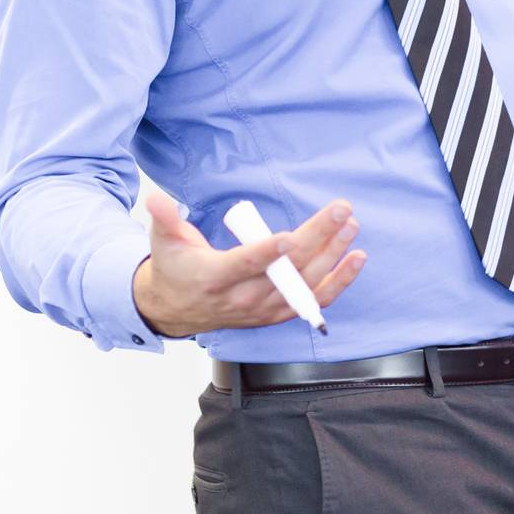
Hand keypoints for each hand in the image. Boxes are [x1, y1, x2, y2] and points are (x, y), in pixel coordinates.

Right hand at [132, 194, 366, 337]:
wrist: (176, 309)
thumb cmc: (175, 268)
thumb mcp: (164, 241)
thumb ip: (165, 218)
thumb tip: (157, 199)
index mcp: (215, 277)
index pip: (246, 265)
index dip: (268, 253)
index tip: (291, 236)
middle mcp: (243, 298)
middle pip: (286, 270)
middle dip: (317, 238)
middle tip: (340, 211)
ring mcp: (263, 309)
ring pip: (304, 285)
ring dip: (333, 256)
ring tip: (351, 227)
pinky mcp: (276, 314)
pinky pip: (312, 301)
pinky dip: (338, 282)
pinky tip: (356, 259)